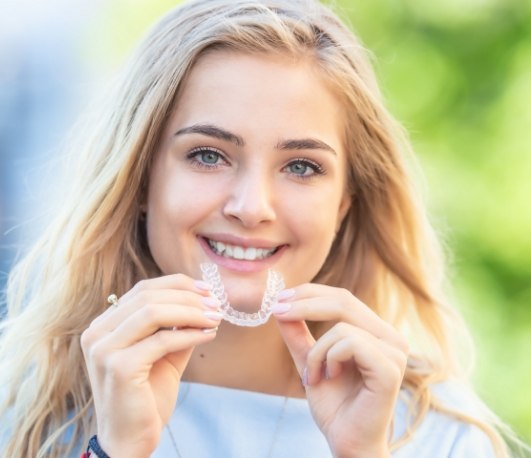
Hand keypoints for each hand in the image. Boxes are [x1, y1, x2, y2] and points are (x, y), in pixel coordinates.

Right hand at [80, 274, 221, 457]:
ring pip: (154, 312)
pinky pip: (163, 340)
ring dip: (191, 312)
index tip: (207, 290)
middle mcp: (97, 333)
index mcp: (104, 326)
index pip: (142, 289)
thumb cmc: (147, 397)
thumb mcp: (164, 354)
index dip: (177, 284)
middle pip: (148, 296)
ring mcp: (104, 349)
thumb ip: (177, 327)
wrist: (130, 440)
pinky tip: (209, 335)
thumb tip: (204, 302)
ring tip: (215, 317)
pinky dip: (190, 334)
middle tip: (216, 304)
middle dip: (188, 297)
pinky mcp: (119, 367)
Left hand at [273, 284, 407, 457]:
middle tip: (278, 311)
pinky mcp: (390, 368)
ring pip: (342, 325)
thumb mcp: (309, 361)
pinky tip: (329, 377)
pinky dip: (329, 358)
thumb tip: (280, 306)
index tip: (279, 298)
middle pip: (344, 301)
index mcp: (376, 332)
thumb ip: (298, 335)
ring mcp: (394, 352)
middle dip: (304, 304)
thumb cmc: (334, 405)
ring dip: (316, 351)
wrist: (347, 442)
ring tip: (313, 376)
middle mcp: (390, 337)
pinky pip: (351, 343)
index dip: (310, 293)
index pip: (343, 298)